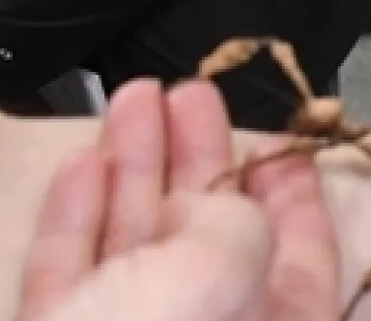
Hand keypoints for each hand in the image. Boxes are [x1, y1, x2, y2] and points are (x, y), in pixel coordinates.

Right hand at [16, 78, 340, 320]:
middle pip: (210, 245)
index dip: (295, 201)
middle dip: (201, 164)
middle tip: (188, 92)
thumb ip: (237, 226)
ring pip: (134, 253)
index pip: (302, 269)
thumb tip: (218, 207)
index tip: (282, 143)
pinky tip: (81, 161)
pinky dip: (74, 218)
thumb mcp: (220, 276)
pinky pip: (68, 278)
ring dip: (133, 169)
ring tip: (131, 97)